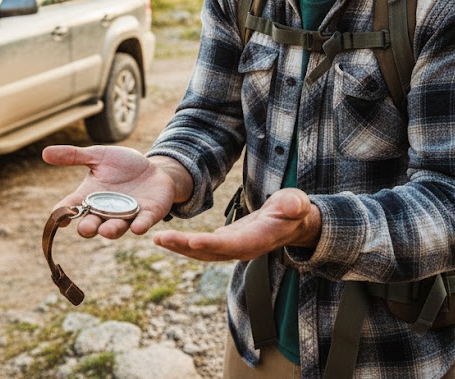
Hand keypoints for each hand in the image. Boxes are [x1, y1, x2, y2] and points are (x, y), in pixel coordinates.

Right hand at [43, 145, 189, 239]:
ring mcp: (127, 216)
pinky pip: (143, 223)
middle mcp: (106, 211)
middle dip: (88, 228)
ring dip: (111, 230)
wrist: (155, 169)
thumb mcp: (98, 156)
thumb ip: (74, 156)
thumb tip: (44, 153)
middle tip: (85, 228)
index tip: (59, 218)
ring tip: (106, 230)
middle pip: (92, 225)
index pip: (71, 208)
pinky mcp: (148, 215)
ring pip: (116, 228)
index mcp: (90, 197)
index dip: (62, 214)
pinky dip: (140, 226)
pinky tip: (137, 228)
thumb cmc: (123, 165)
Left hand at [152, 188, 320, 261]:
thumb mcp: (297, 203)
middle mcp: (242, 247)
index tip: (192, 241)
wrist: (293, 223)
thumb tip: (293, 206)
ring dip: (179, 247)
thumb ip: (294, 205)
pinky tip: (165, 238)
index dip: (213, 244)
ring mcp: (232, 247)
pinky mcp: (225, 242)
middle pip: (210, 251)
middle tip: (160, 239)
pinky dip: (183, 244)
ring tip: (156, 239)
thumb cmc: (294, 210)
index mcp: (258, 239)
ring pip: (202, 252)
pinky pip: (201, 246)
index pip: (233, 244)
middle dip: (185, 247)